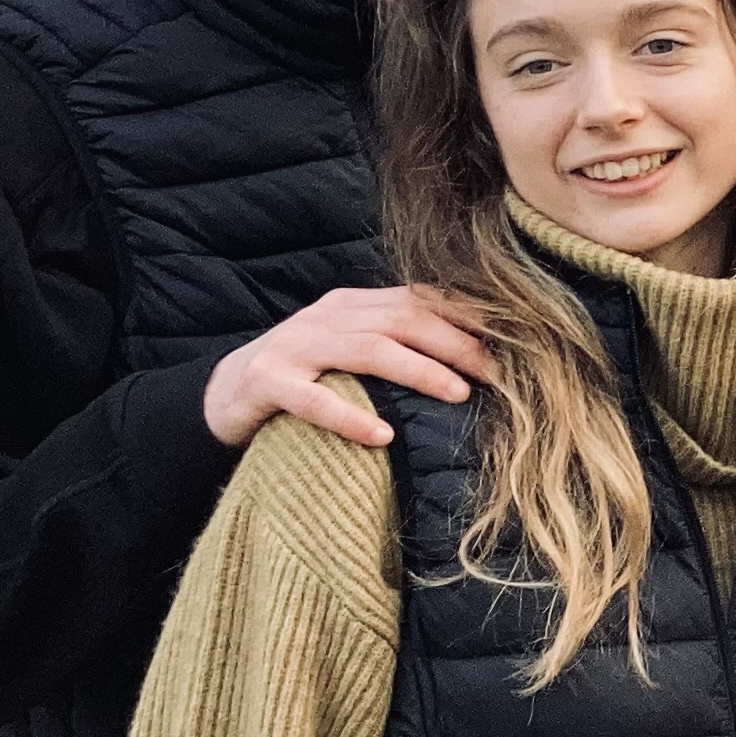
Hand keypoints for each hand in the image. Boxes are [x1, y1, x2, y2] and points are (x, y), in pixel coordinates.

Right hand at [202, 285, 494, 450]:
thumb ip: (398, 345)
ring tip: (458, 394)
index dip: (467, 317)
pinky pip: (312, 399)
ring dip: (418, 370)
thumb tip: (476, 359)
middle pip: (402, 319)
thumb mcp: (351, 352)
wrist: (222, 396)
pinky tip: (382, 436)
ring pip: (367, 349)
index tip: (513, 339)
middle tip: (496, 373)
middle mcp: (327, 317)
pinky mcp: (266, 383)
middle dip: (455, 343)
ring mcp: (295, 347)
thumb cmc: (304, 377)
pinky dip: (349, 416)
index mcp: (353, 305)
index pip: (419, 300)